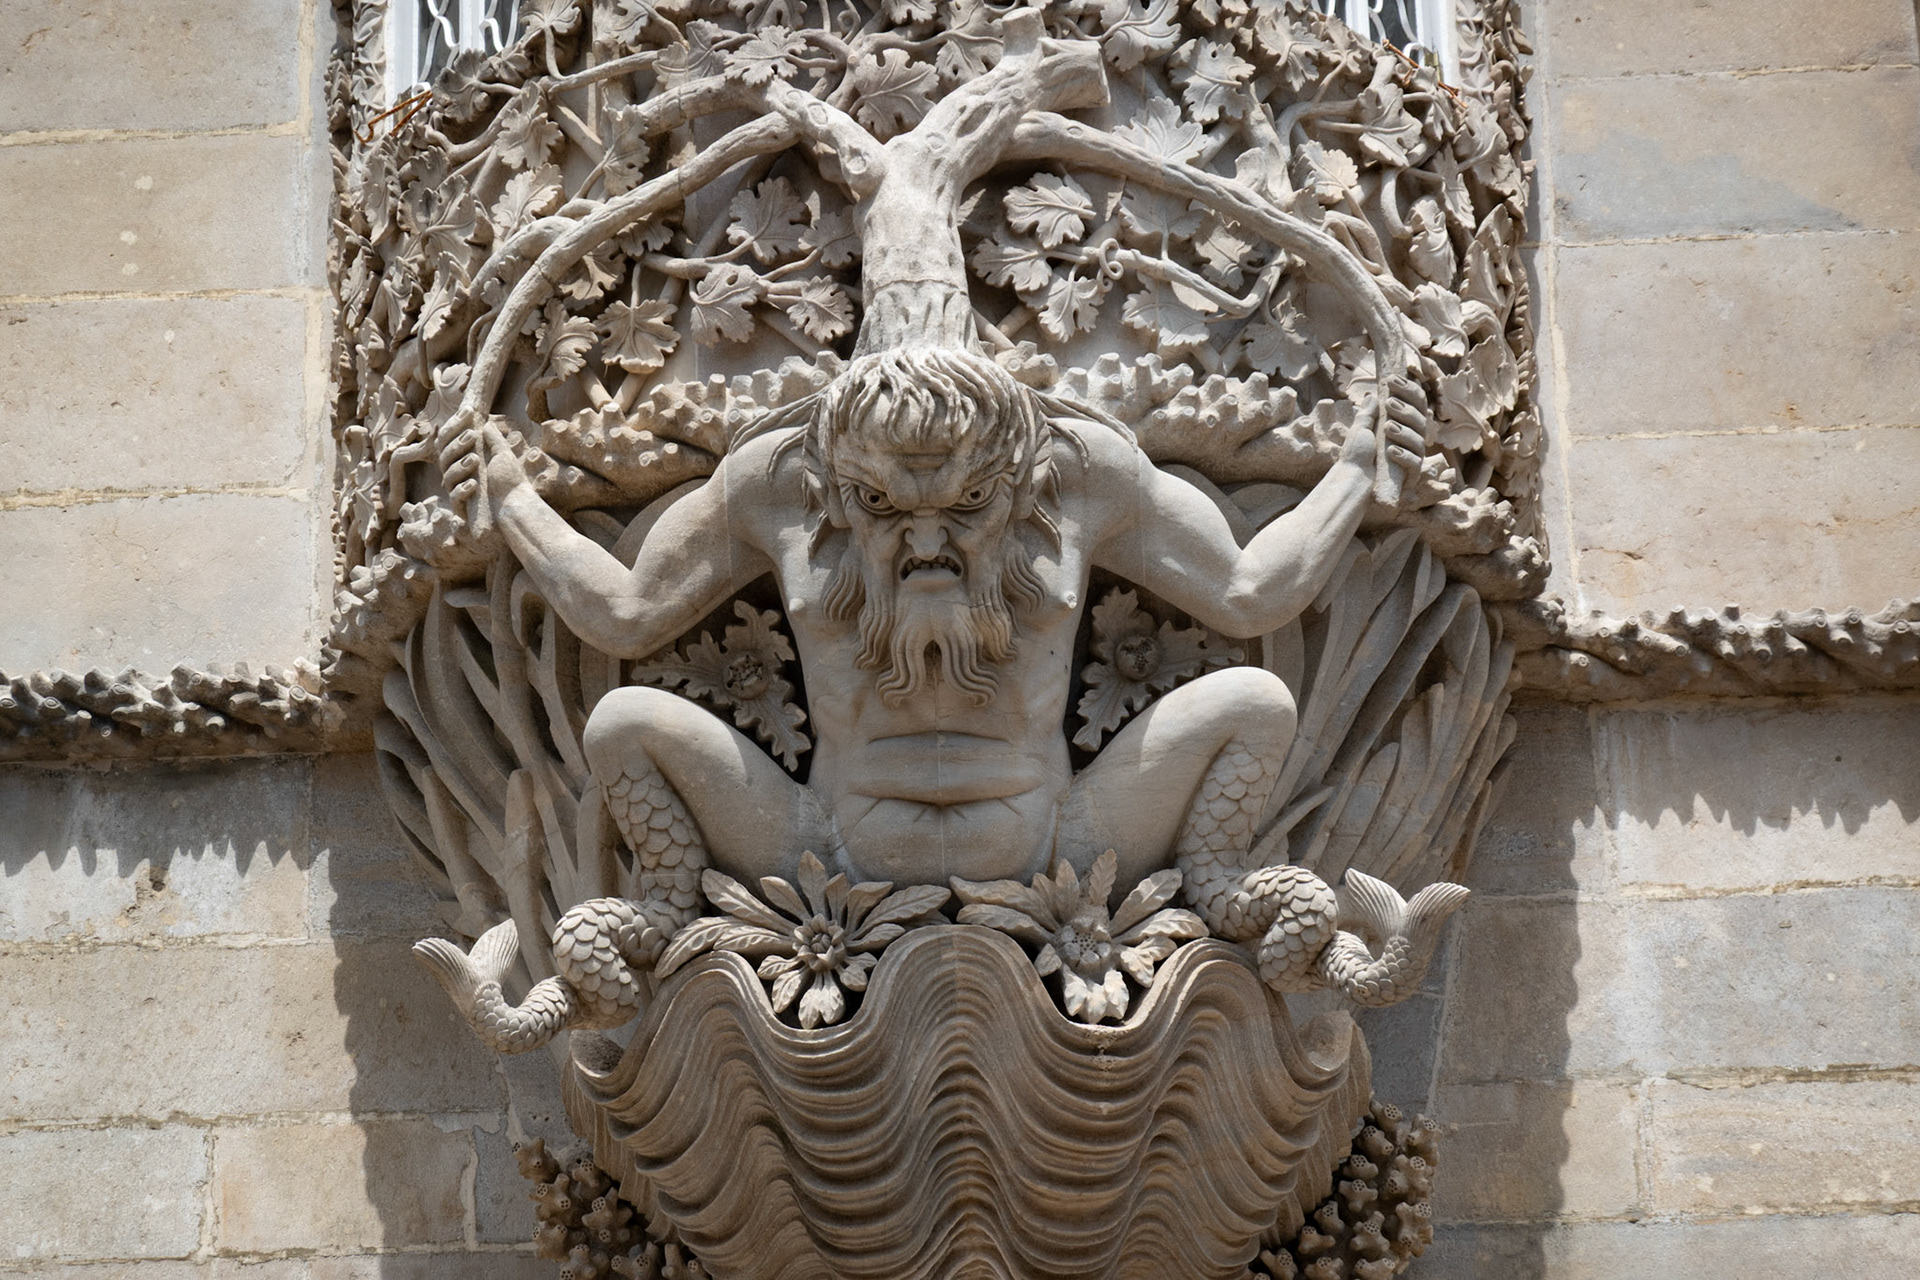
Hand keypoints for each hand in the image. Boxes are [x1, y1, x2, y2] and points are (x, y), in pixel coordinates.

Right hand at [438, 412, 530, 529]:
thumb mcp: (504, 455)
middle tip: (472, 436)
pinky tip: (473, 484)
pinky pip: (454, 497)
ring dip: (459, 466)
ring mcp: (457, 489)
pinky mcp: (461, 506)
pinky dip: (462, 489)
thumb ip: (493, 439)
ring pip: (447, 475)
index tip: (468, 412)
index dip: (456, 424)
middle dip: (456, 444)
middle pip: (444, 455)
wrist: (518, 506)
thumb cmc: (511, 480)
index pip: (449, 438)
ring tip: (475, 460)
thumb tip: (485, 422)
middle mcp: (457, 472)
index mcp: (463, 456)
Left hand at [1344, 376, 1429, 493]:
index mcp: (1403, 424)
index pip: (1415, 402)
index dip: (1407, 389)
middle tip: (1389, 403)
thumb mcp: (1360, 429)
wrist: (1351, 480)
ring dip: (1404, 432)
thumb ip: (1369, 412)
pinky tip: (1391, 450)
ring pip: (1419, 440)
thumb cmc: (1356, 455)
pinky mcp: (1410, 475)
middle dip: (1406, 410)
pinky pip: (1414, 463)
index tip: (1392, 380)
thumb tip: (1374, 395)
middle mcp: (1411, 438)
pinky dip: (1404, 455)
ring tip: (1387, 427)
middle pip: (1421, 419)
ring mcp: (1413, 456)